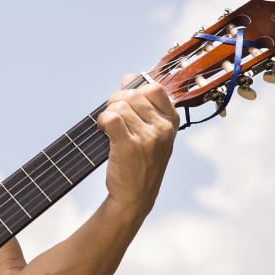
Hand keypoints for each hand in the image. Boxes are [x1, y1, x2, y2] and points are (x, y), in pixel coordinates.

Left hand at [96, 75, 178, 213]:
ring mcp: (148, 137)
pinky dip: (102, 121)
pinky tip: (103, 132)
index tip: (126, 104)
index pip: (154, 88)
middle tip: (111, 119)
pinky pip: (111, 117)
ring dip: (107, 114)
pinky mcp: (130, 145)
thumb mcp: (153, 133)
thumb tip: (128, 78)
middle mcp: (163, 127)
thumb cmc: (141, 163)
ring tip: (108, 130)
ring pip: (119, 106)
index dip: (134, 91)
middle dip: (115, 102)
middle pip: (131, 95)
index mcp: (172, 121)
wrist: (135, 197)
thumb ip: (143, 106)